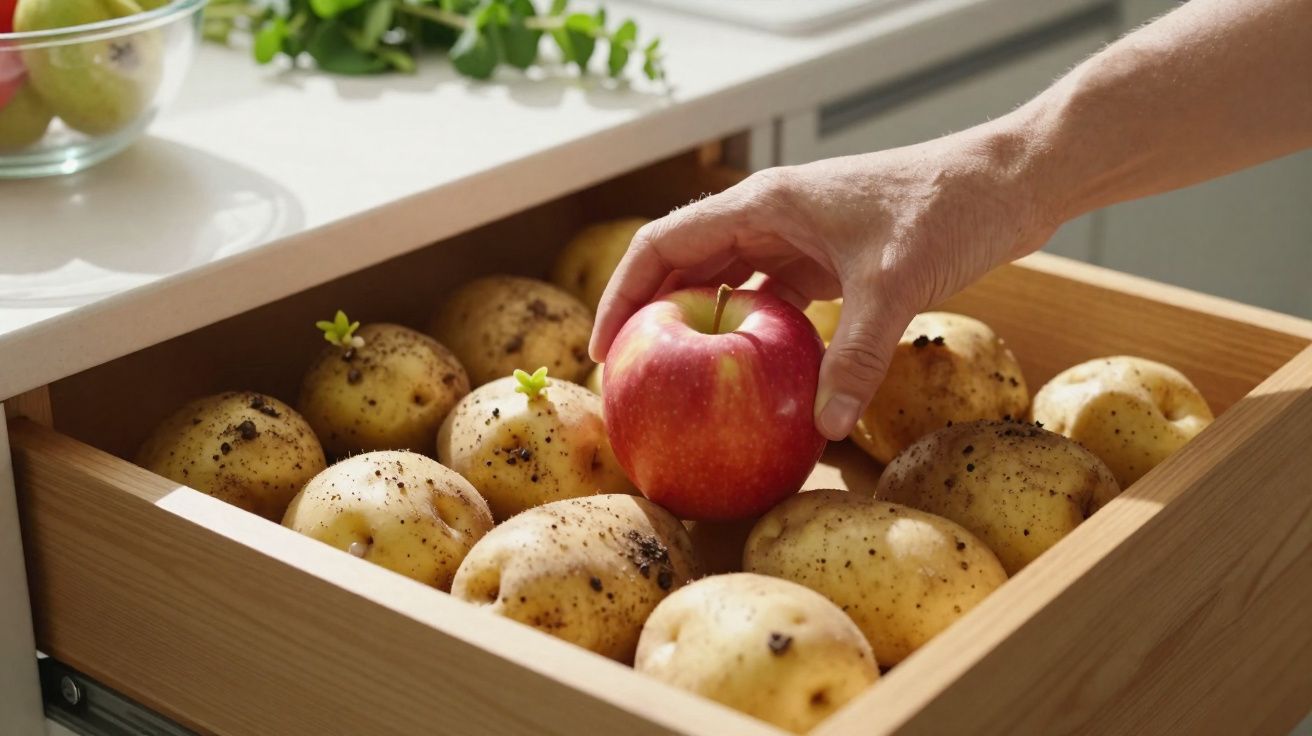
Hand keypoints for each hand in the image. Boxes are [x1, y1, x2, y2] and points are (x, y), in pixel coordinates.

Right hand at [589, 128, 1057, 440]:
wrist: (1010, 180)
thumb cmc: (949, 208)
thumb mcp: (896, 282)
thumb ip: (855, 355)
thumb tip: (820, 430)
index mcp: (764, 204)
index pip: (663, 244)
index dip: (622, 295)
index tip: (603, 350)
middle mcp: (770, 217)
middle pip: (685, 265)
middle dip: (651, 318)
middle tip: (629, 380)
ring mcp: (799, 238)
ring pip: (727, 283)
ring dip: (699, 329)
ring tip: (674, 384)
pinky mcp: (830, 260)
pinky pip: (773, 300)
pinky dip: (754, 335)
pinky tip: (752, 376)